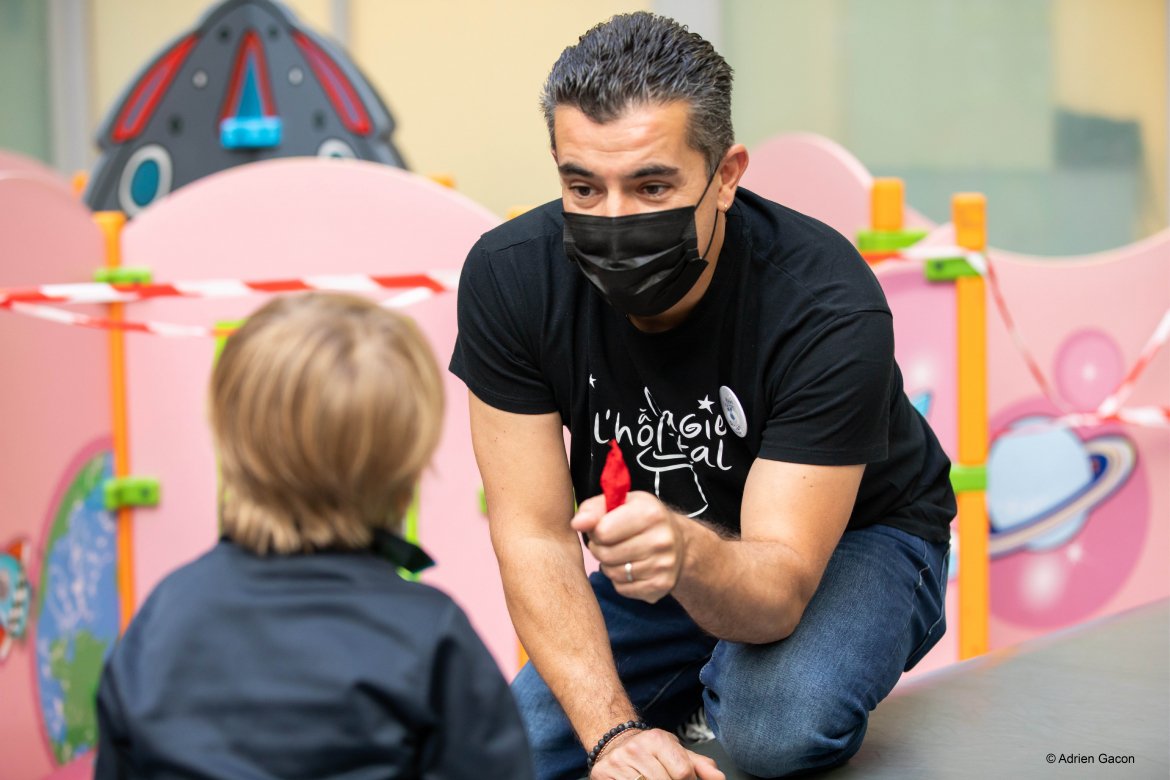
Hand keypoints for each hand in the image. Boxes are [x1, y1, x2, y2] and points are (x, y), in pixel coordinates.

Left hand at [571, 492, 686, 603]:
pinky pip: (623, 589)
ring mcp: (663, 565)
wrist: (678, 541)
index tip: (602, 528)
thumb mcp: (620, 503)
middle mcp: (661, 539)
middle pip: (605, 554)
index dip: (596, 531)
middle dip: (600, 549)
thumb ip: (594, 509)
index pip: (602, 531)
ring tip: (620, 554)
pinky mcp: (661, 585)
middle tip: (608, 543)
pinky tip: (631, 568)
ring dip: (609, 565)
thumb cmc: (640, 518)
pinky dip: (621, 581)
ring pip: (613, 573)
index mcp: (650, 513)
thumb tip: (577, 523)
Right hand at [590, 728, 724, 779]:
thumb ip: (700, 765)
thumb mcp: (676, 750)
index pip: (684, 773)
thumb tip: (719, 779)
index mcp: (657, 739)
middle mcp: (636, 748)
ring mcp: (618, 763)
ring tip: (651, 779)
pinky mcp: (603, 774)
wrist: (616, 741)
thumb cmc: (651, 749)